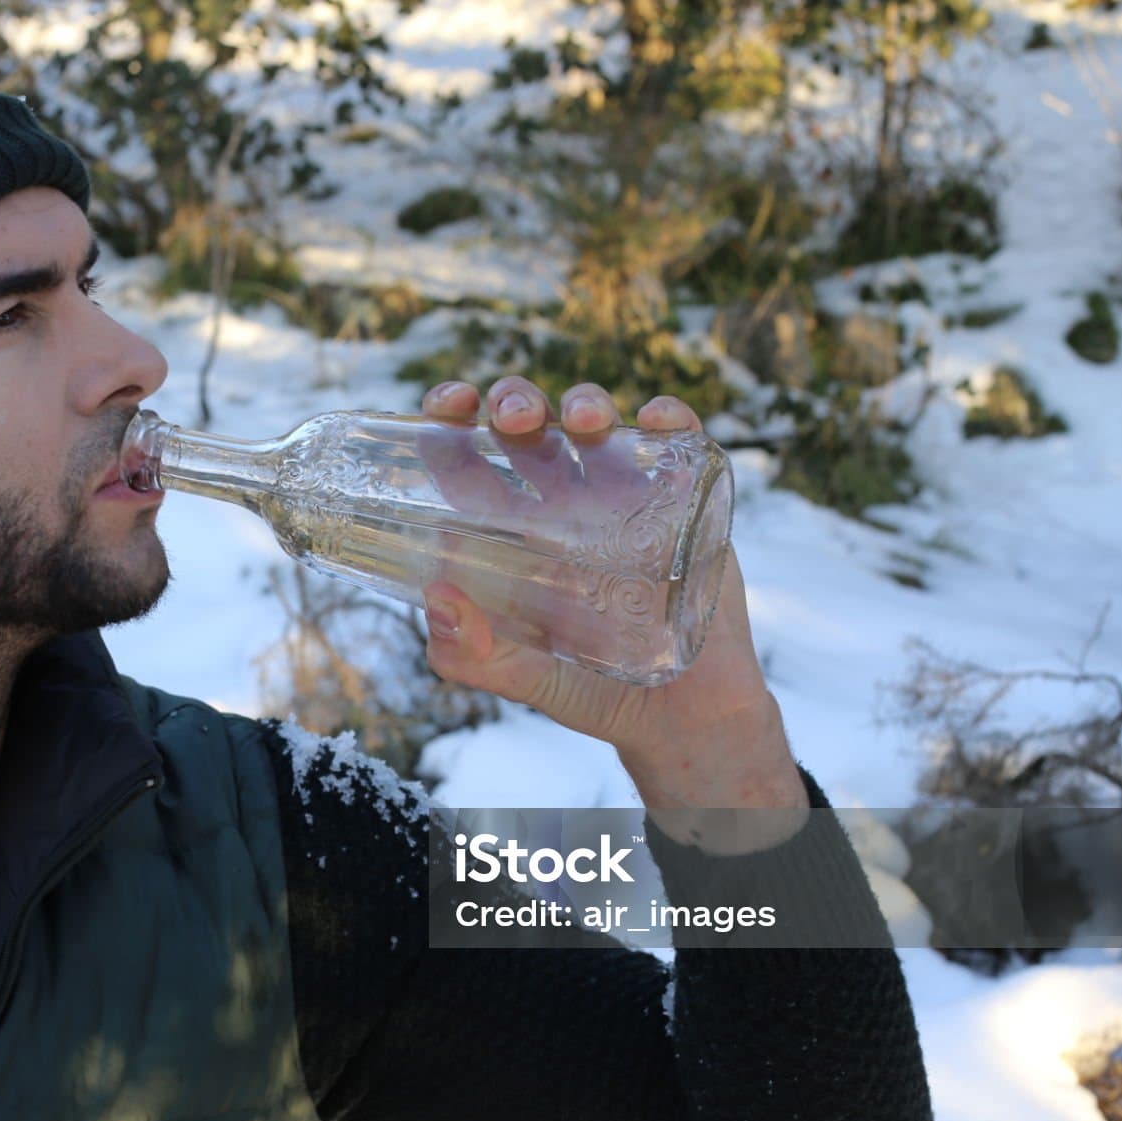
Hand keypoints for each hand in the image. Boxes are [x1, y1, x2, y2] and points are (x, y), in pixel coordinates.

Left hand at [415, 377, 791, 800]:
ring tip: (584, 421)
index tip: (447, 409)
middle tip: (512, 418)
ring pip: (596, 422)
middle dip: (514, 401)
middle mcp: (562, 505)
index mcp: (512, 535)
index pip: (468, 462)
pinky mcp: (685, 504)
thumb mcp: (524, 681)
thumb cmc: (594, 695)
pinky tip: (654, 421)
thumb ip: (471, 656)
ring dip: (584, 402)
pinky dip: (667, 419)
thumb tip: (436, 597)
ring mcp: (624, 498)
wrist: (684, 719)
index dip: (449, 424)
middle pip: (528, 427)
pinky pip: (677, 443)